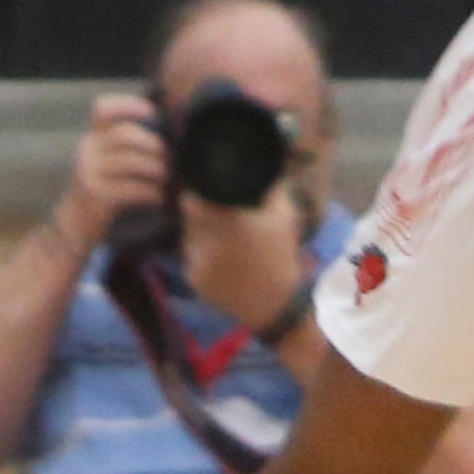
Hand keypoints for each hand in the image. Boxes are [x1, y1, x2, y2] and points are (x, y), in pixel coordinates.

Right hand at [53, 92, 166, 250]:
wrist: (74, 225)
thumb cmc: (102, 191)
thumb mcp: (108, 163)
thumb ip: (128, 147)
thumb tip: (171, 136)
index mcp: (92, 138)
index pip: (103, 109)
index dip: (128, 105)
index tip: (153, 113)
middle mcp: (87, 149)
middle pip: (125, 134)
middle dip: (154, 144)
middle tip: (170, 160)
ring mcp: (88, 171)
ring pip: (131, 161)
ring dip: (157, 170)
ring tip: (167, 180)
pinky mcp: (95, 194)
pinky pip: (132, 188)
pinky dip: (151, 192)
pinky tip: (158, 198)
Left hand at [181, 178, 311, 334]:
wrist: (275, 304)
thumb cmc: (281, 256)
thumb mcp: (285, 217)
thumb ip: (272, 188)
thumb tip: (265, 169)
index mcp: (224, 220)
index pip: (190, 199)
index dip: (196, 193)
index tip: (204, 192)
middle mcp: (204, 238)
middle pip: (188, 217)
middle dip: (199, 213)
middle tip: (217, 216)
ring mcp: (195, 261)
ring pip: (188, 237)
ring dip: (199, 234)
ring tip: (221, 239)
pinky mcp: (192, 279)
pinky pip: (191, 258)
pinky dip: (201, 256)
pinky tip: (221, 261)